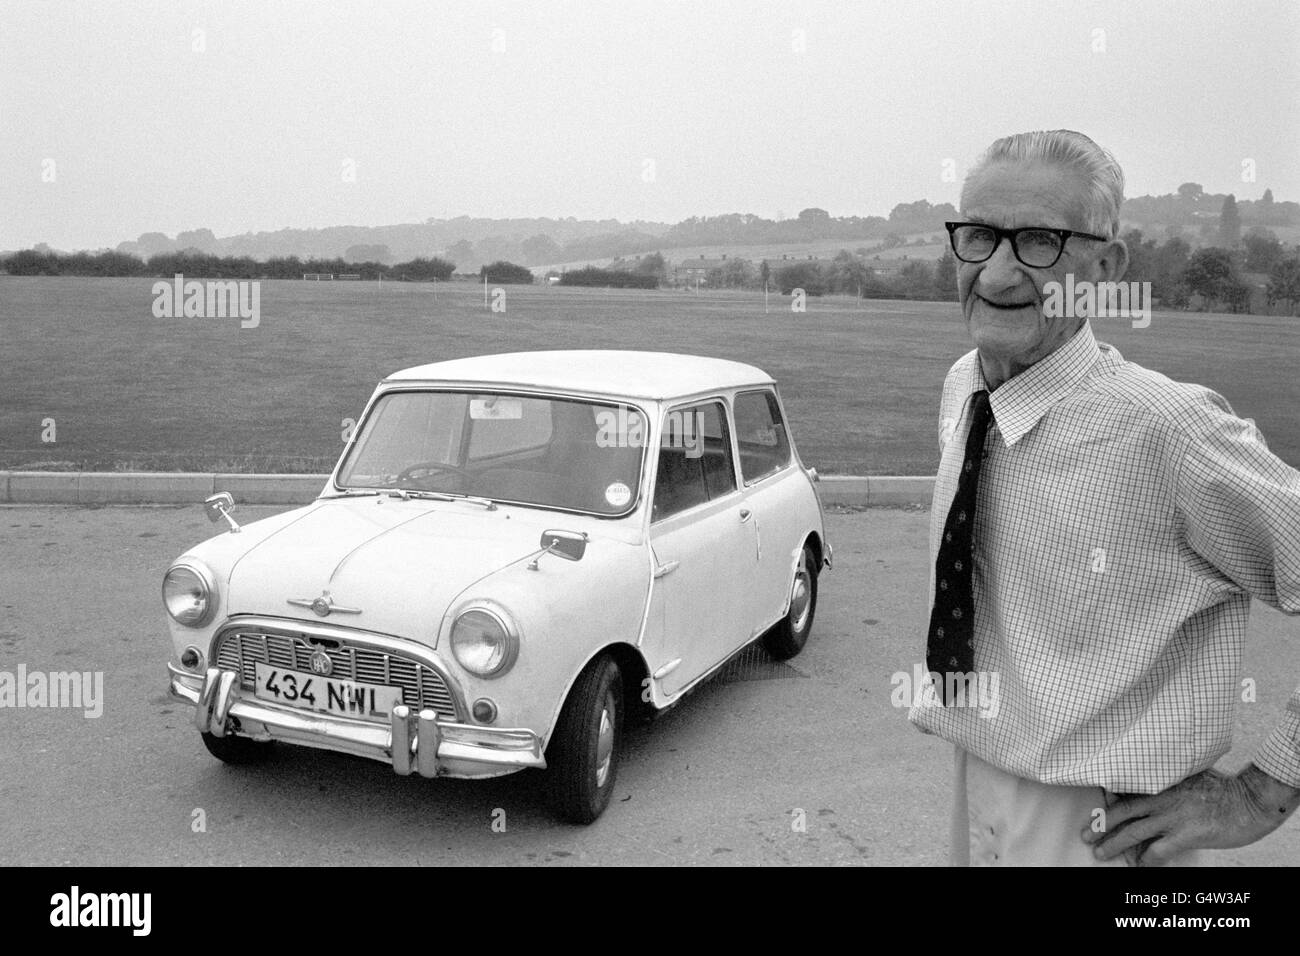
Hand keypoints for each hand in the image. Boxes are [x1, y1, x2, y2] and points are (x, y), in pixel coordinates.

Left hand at [1081, 764, 1299, 865]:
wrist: (1249, 802)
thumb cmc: (1221, 787)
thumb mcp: (1188, 772)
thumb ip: (1166, 777)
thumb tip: (1146, 781)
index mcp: (1160, 781)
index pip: (1124, 789)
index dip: (1106, 799)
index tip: (1093, 807)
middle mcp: (1161, 798)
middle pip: (1121, 812)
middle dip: (1100, 824)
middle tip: (1086, 834)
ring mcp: (1172, 817)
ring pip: (1133, 833)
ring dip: (1114, 844)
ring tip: (1101, 853)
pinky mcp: (1185, 835)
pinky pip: (1157, 852)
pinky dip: (1146, 860)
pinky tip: (1140, 865)